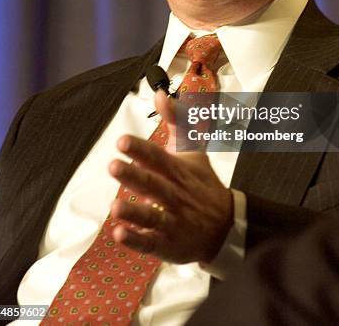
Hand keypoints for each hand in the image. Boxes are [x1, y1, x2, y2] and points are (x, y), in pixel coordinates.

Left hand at [108, 90, 233, 263]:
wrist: (226, 227)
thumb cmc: (203, 184)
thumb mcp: (193, 151)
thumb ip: (176, 121)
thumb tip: (160, 94)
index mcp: (179, 171)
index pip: (159, 157)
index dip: (141, 149)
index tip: (122, 141)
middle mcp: (175, 194)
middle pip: (153, 184)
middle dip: (134, 175)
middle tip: (113, 165)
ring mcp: (172, 221)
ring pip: (151, 215)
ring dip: (133, 211)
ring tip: (114, 206)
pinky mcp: (167, 244)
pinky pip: (150, 242)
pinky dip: (135, 239)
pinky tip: (119, 234)